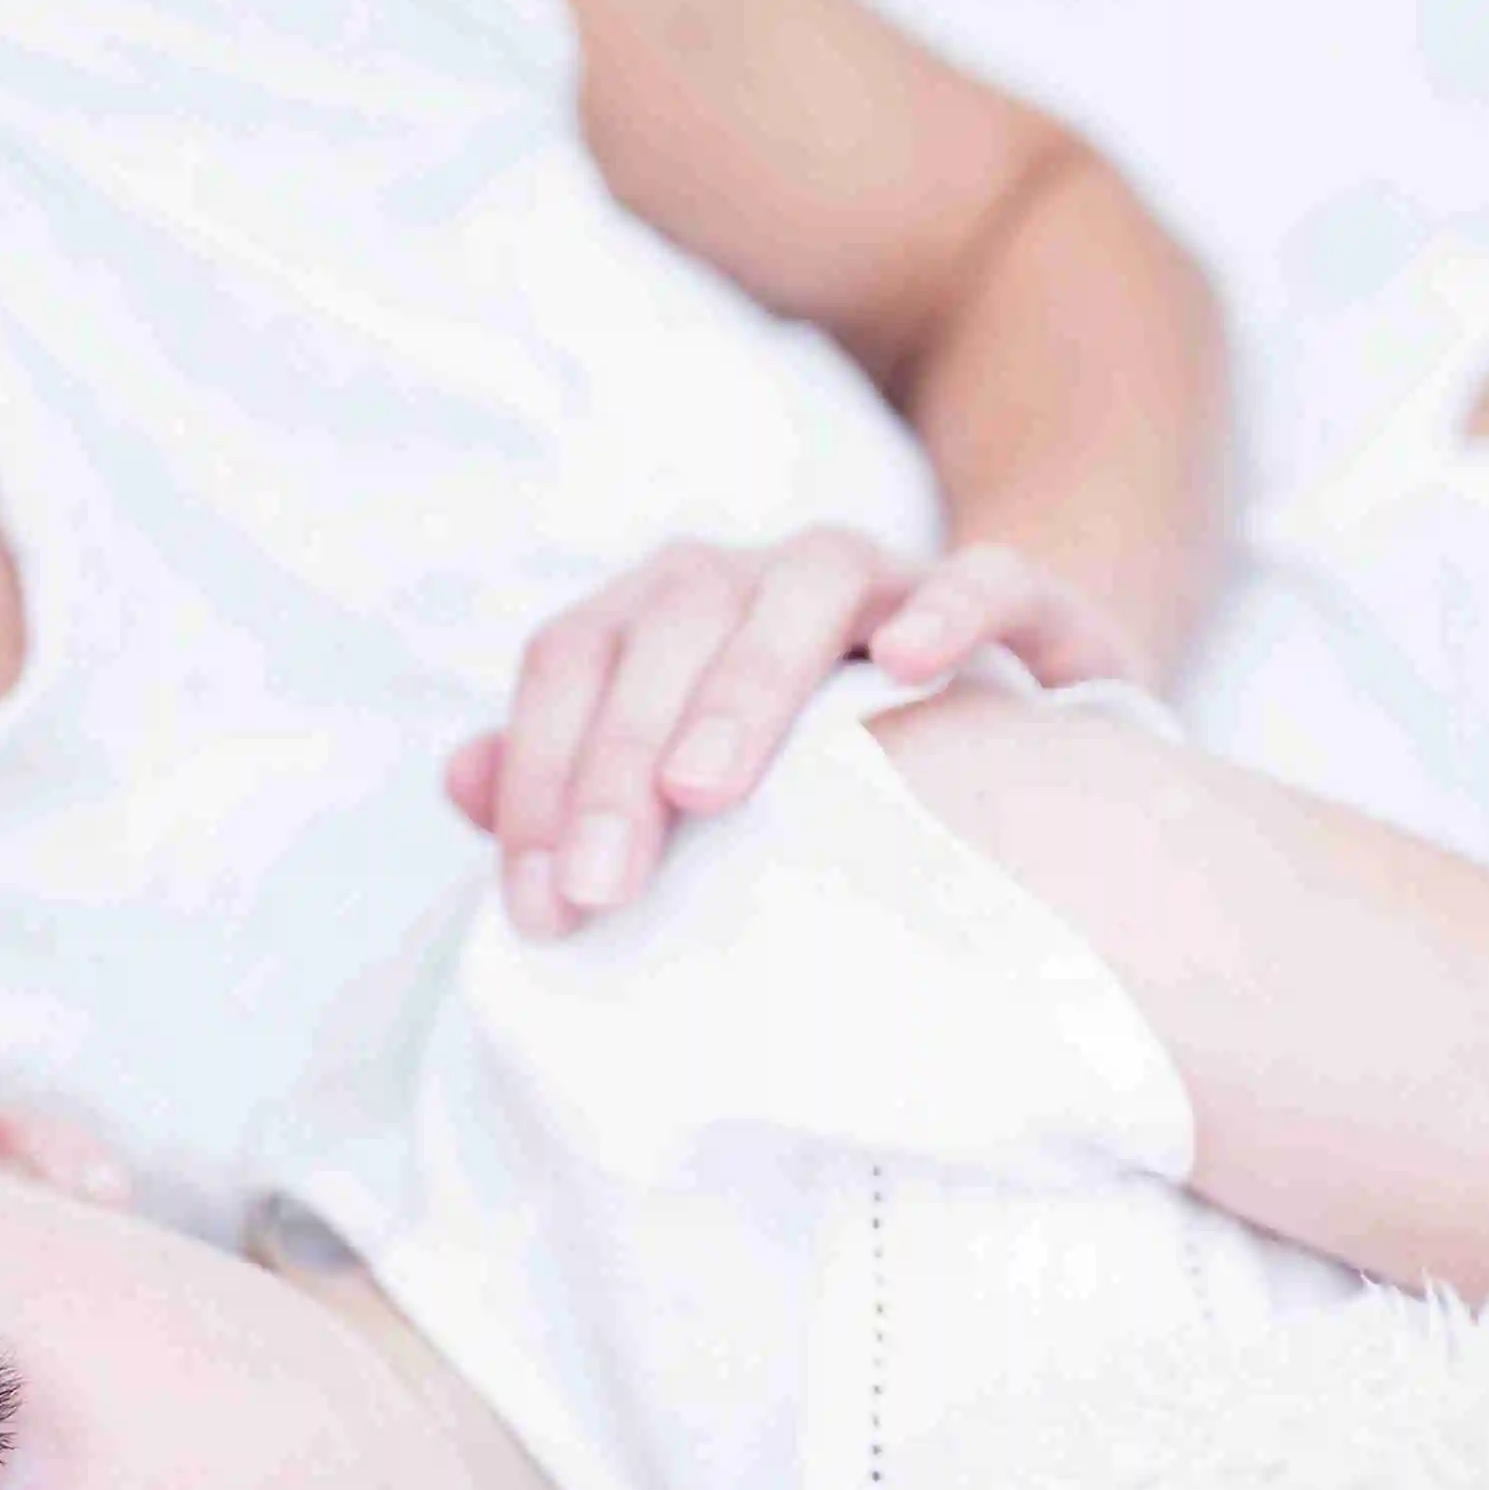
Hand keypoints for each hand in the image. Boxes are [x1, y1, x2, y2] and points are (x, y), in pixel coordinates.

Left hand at [441, 532, 1135, 939]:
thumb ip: (575, 785)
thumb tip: (460, 775)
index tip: (543, 913)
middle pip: (673, 619)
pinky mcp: (1028, 611)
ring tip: (702, 791)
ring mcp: (895, 583)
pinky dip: (950, 607)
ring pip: (812, 579)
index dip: (543, 774)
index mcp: (672, 614)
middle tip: (603, 888)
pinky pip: (992, 576)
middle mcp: (769, 578)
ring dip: (747, 680)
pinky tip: (910, 669)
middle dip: (618, 752)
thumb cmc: (821, 793)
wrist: (1027, 762)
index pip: (574, 655)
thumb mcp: (692, 800)